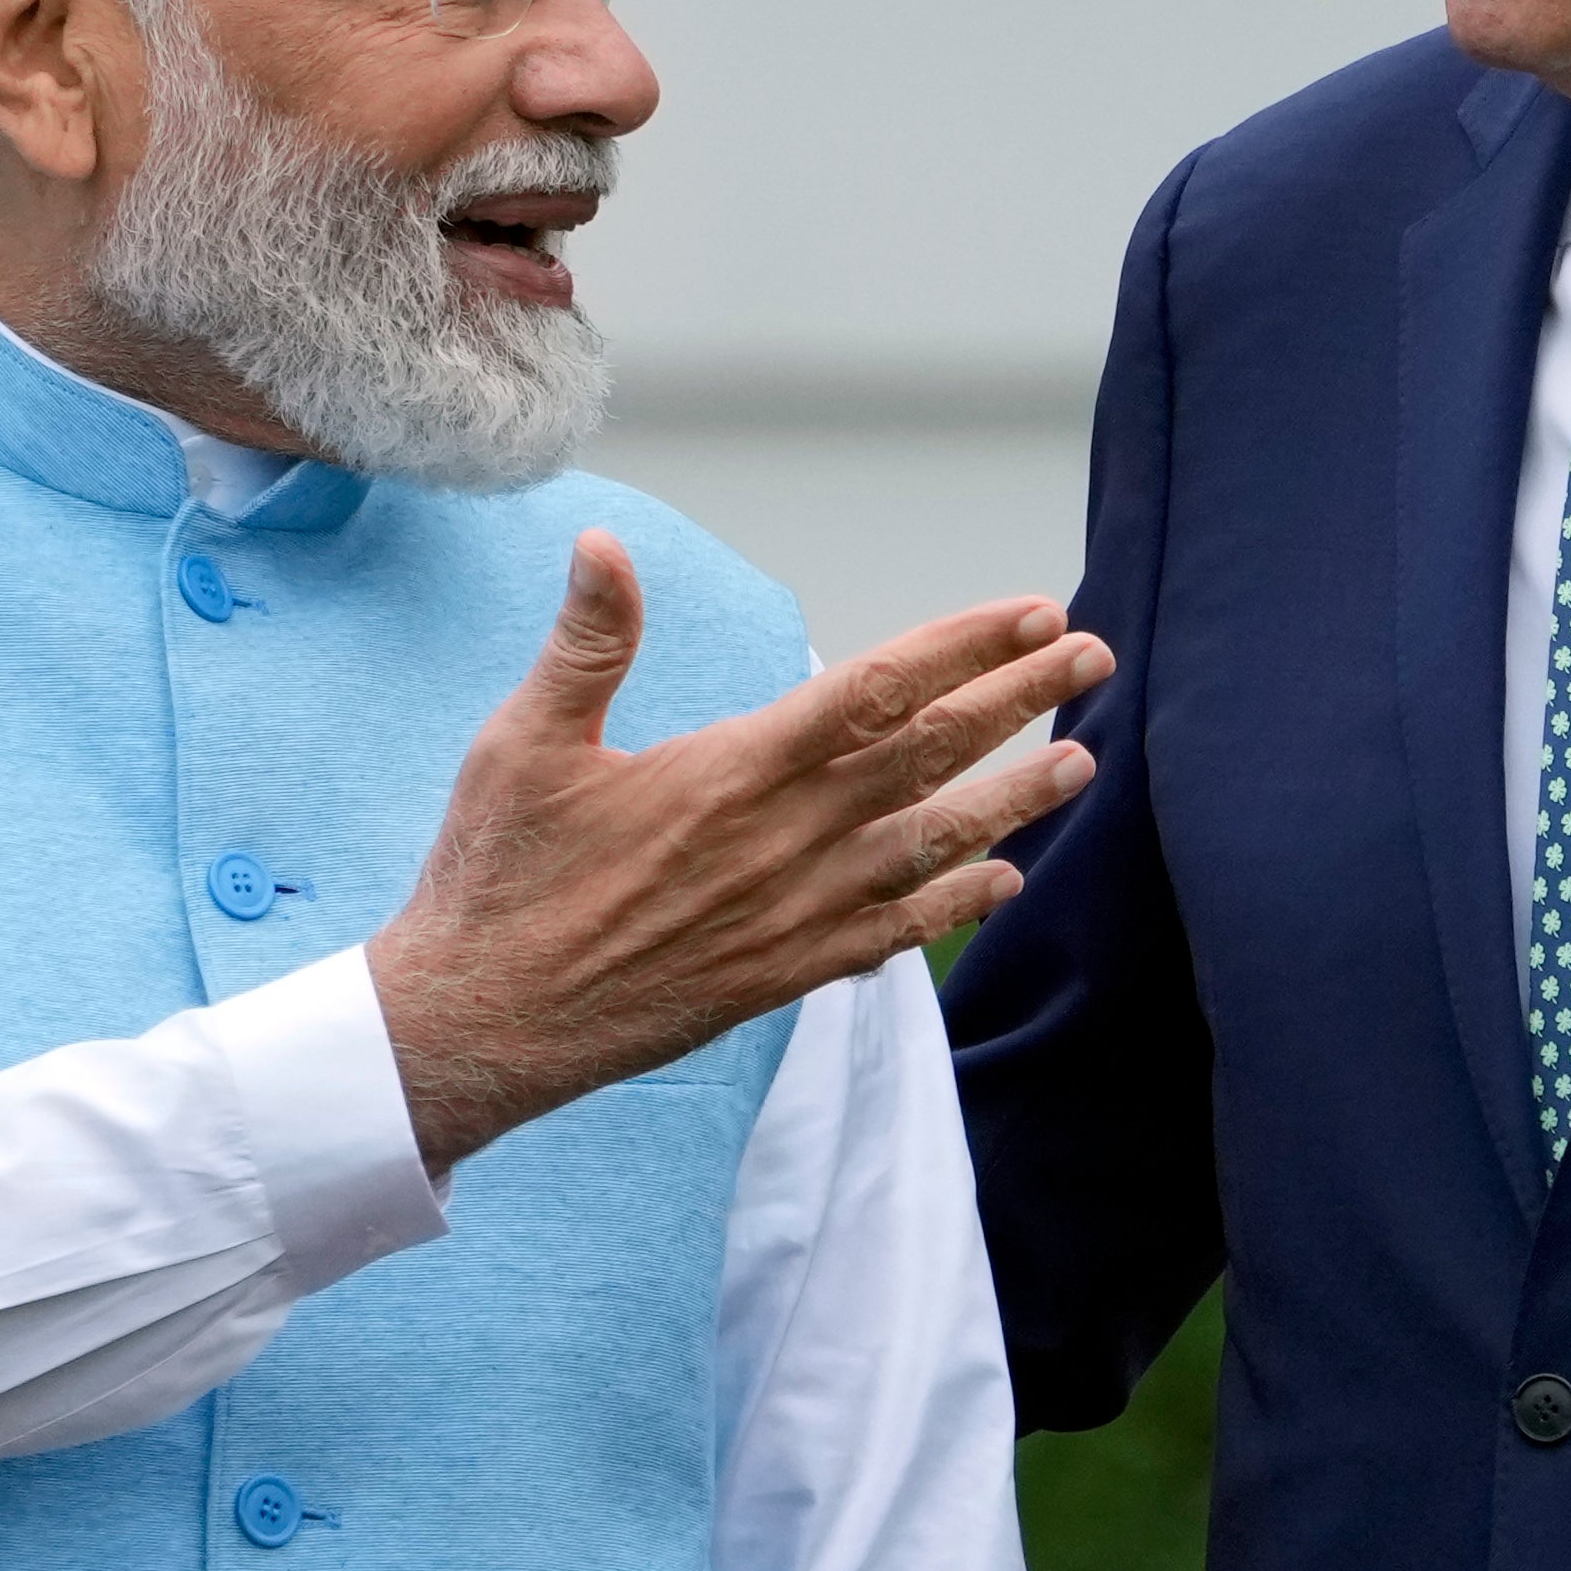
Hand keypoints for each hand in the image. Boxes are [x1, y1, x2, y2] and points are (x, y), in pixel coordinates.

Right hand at [365, 530, 1107, 1171]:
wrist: (477, 1026)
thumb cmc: (495, 877)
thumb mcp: (523, 742)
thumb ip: (587, 644)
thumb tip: (604, 544)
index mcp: (730, 772)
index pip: (875, 690)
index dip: (962, 648)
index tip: (1031, 614)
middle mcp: (780, 843)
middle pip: (928, 757)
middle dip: (1017, 702)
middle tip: (1093, 656)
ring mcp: (789, 916)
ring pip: (930, 846)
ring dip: (1014, 802)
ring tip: (1082, 763)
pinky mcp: (779, 977)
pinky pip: (892, 937)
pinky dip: (954, 906)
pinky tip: (1003, 883)